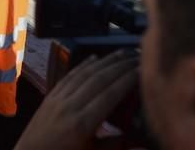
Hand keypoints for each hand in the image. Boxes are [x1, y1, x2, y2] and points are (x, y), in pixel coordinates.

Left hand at [14, 51, 138, 149]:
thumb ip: (117, 145)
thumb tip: (144, 141)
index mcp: (82, 123)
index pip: (110, 94)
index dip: (127, 79)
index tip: (142, 69)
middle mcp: (69, 106)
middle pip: (98, 79)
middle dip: (119, 65)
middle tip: (138, 56)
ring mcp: (57, 99)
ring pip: (83, 74)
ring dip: (103, 61)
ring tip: (120, 53)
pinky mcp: (49, 97)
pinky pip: (68, 77)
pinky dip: (82, 66)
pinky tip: (93, 58)